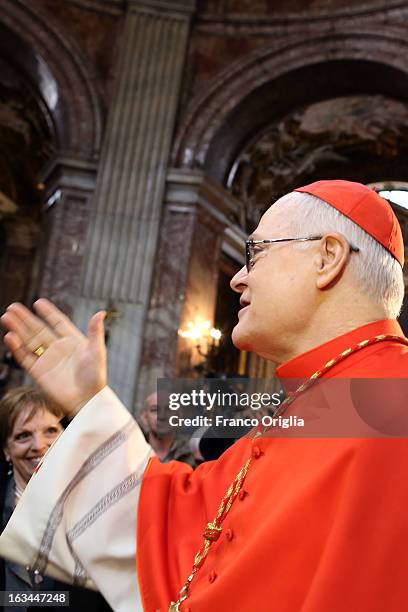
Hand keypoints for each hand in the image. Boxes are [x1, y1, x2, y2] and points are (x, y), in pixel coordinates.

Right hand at [1, 299, 106, 416]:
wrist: (87, 401)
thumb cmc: (96, 377)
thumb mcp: (97, 351)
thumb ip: (95, 332)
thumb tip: (101, 312)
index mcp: (72, 341)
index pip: (58, 323)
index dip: (48, 313)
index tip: (38, 302)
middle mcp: (58, 348)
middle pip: (38, 329)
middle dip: (26, 318)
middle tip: (13, 307)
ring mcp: (47, 360)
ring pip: (28, 341)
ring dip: (18, 329)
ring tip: (6, 316)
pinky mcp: (38, 372)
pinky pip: (25, 357)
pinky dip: (16, 347)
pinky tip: (10, 336)